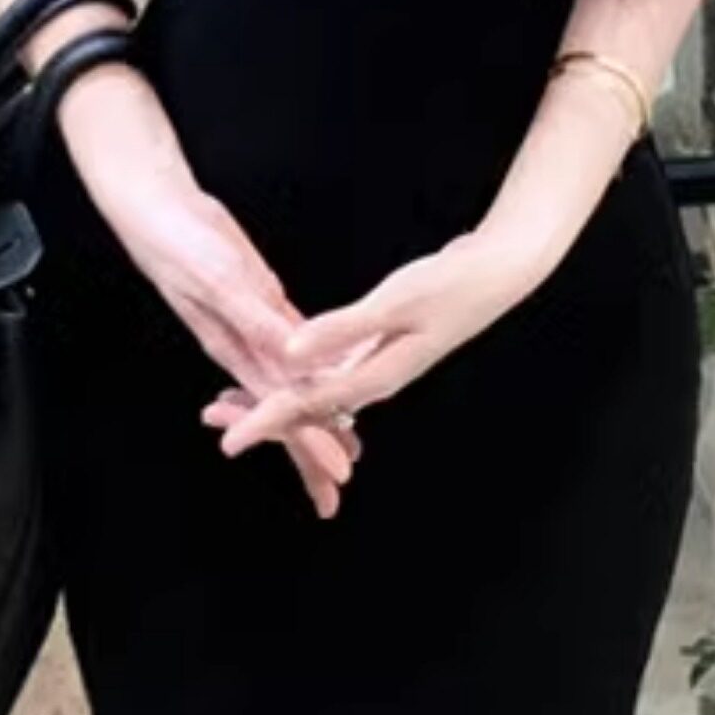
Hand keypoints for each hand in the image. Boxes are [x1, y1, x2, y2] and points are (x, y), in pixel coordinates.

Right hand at [91, 167, 363, 521]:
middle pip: (286, 408)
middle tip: (339, 481)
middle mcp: (244, 344)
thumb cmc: (179, 243)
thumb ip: (256, 319)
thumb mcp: (221, 280)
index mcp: (234, 347)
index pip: (280, 409)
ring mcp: (251, 324)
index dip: (310, 442)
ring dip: (315, 412)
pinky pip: (289, 342)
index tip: (337, 470)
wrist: (158, 207)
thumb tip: (291, 360)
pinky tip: (326, 374)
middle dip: (311, 447)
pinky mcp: (259, 299)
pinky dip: (310, 364)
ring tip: (342, 439)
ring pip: (290, 382)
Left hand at [200, 224, 542, 466]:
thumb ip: (341, 329)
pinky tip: (287, 370)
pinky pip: (333, 374)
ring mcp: (381, 364)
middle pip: (307, 408)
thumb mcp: (394, 302)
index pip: (307, 406)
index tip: (229, 440)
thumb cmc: (453, 286)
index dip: (265, 420)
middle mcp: (375, 379)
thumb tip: (290, 353)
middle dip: (261, 415)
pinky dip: (304, 376)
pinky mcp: (384, 346)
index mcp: (376, 376)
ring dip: (277, 397)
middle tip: (215, 418)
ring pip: (318, 393)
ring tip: (234, 400)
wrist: (499, 274)